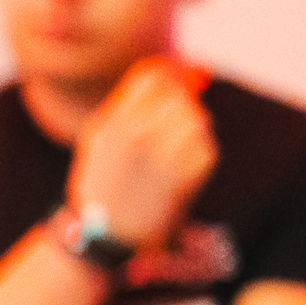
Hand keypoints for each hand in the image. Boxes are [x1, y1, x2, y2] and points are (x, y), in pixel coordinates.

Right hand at [63, 56, 215, 251]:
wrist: (107, 234)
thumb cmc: (103, 181)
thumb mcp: (100, 137)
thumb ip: (131, 102)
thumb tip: (173, 70)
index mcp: (116, 123)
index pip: (153, 76)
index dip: (165, 77)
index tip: (168, 84)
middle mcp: (141, 137)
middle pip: (178, 96)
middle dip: (177, 105)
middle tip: (167, 123)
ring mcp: (167, 157)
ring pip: (197, 120)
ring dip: (189, 128)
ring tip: (171, 147)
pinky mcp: (189, 177)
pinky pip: (205, 147)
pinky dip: (196, 152)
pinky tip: (177, 168)